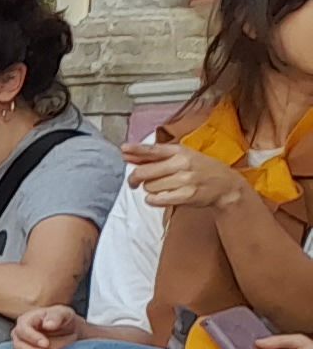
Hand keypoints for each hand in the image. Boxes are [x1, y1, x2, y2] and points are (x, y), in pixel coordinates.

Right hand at [12, 303, 80, 348]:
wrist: (70, 332)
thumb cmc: (64, 320)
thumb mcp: (64, 313)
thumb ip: (56, 316)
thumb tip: (47, 325)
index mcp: (25, 322)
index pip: (22, 331)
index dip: (33, 338)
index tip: (47, 344)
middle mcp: (19, 337)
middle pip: (20, 348)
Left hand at [124, 140, 252, 213]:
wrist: (226, 185)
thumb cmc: (200, 169)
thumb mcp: (181, 156)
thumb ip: (153, 156)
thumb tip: (127, 154)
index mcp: (180, 151)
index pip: (153, 150)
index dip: (136, 150)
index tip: (123, 149)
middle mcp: (182, 164)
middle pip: (144, 172)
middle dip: (134, 178)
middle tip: (134, 182)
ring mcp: (185, 180)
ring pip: (149, 187)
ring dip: (149, 189)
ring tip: (161, 187)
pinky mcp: (187, 195)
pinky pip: (157, 199)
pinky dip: (153, 200)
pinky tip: (159, 196)